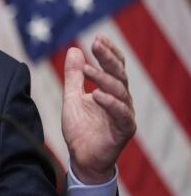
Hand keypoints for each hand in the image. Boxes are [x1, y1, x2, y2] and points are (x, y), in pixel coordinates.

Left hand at [62, 35, 135, 184]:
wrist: (82, 157)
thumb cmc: (80, 128)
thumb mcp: (72, 97)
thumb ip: (74, 76)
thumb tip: (74, 50)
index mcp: (111, 91)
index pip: (115, 67)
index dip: (108, 52)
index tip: (98, 38)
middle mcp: (121, 100)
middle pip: (118, 74)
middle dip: (108, 58)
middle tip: (95, 44)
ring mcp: (124, 114)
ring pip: (120, 91)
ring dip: (104, 79)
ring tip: (88, 70)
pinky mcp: (123, 130)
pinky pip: (121, 114)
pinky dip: (110, 103)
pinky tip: (97, 94)